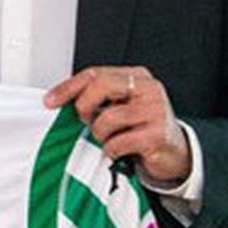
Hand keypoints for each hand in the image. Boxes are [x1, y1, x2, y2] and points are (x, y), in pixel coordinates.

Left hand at [44, 66, 191, 184]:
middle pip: (102, 85)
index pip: (96, 73)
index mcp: (138, 76)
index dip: (69, 87)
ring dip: (100, 135)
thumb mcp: (123, 106)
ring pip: (107, 118)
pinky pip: (118, 142)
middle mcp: (149, 88)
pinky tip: (121, 151)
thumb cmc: (143, 129)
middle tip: (85, 121)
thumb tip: (62, 101)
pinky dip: (112, 150)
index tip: (51, 101)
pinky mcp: (157, 134)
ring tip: (110, 139)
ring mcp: (155, 110)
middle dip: (84, 106)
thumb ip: (100, 98)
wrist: (176, 153)